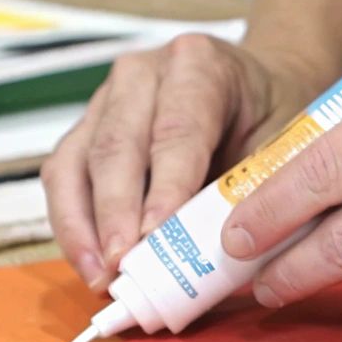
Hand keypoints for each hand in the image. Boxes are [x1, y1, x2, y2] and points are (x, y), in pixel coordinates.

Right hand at [41, 35, 318, 288]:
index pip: (176, 130)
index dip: (164, 187)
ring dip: (83, 226)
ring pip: (78, 162)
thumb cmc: (269, 116)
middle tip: (121, 266)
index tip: (155, 235)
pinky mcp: (86, 129)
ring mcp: (106, 99)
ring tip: (100, 276)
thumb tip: (229, 255)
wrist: (256, 87)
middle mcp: (142, 74)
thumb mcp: (278, 143)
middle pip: (116, 146)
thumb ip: (255, 190)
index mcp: (198, 64)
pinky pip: (63, 176)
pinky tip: (89, 263)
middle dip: (114, 213)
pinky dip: (72, 224)